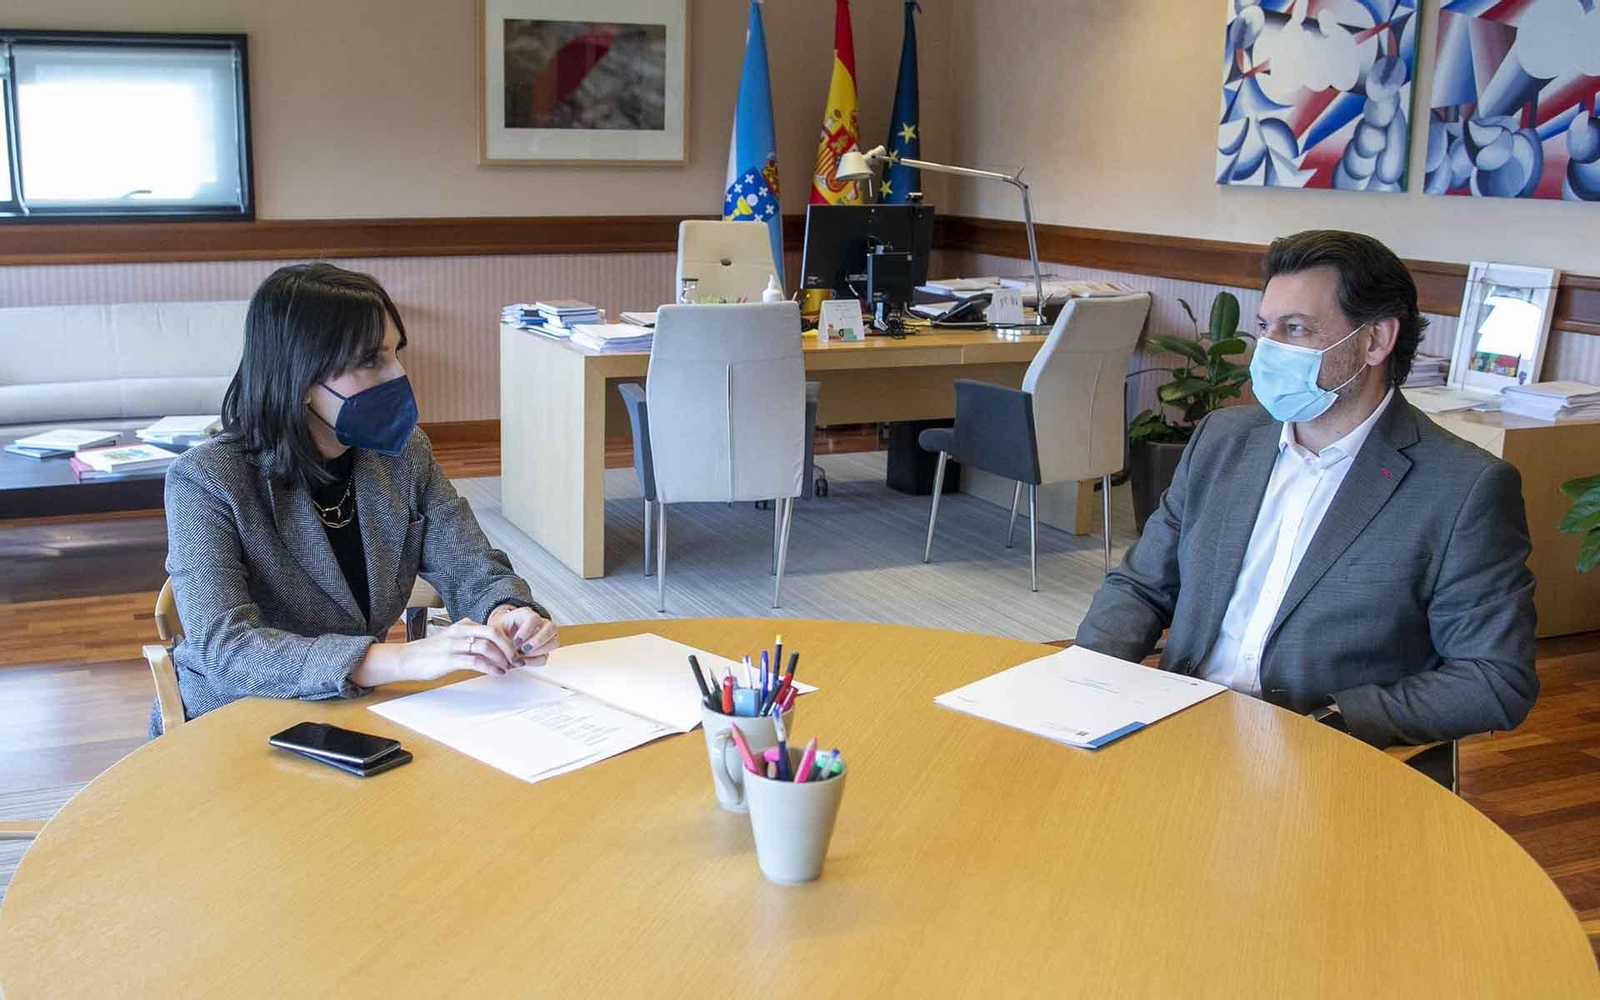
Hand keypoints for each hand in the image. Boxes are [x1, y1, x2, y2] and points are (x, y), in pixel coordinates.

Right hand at [401, 617, 521, 679]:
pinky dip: (490, 667)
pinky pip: (475, 661)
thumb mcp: (452, 639)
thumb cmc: (430, 651)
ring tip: (507, 667)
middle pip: (493, 633)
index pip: (492, 628)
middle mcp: (460, 631)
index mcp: (463, 625)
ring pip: (486, 646)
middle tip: (516, 659)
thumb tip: (492, 646)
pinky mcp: (449, 659)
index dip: (508, 641)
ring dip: (501, 658)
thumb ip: (470, 638)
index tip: (516, 652)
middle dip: (509, 647)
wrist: (406, 658)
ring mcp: (454, 645)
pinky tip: (496, 672)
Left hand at [488, 604, 558, 667]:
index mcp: (527, 614)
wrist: (503, 632)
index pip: (534, 619)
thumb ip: (498, 637)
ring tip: (521, 656)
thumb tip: (505, 651)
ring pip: (553, 643)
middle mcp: (541, 623)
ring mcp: (545, 636)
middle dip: (537, 642)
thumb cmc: (501, 628)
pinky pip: (545, 656)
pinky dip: (534, 661)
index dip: (526, 632)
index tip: (515, 642)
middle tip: (522, 650)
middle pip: (551, 629)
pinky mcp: (544, 648)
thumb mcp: (495, 629)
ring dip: (537, 652)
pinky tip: (523, 660)